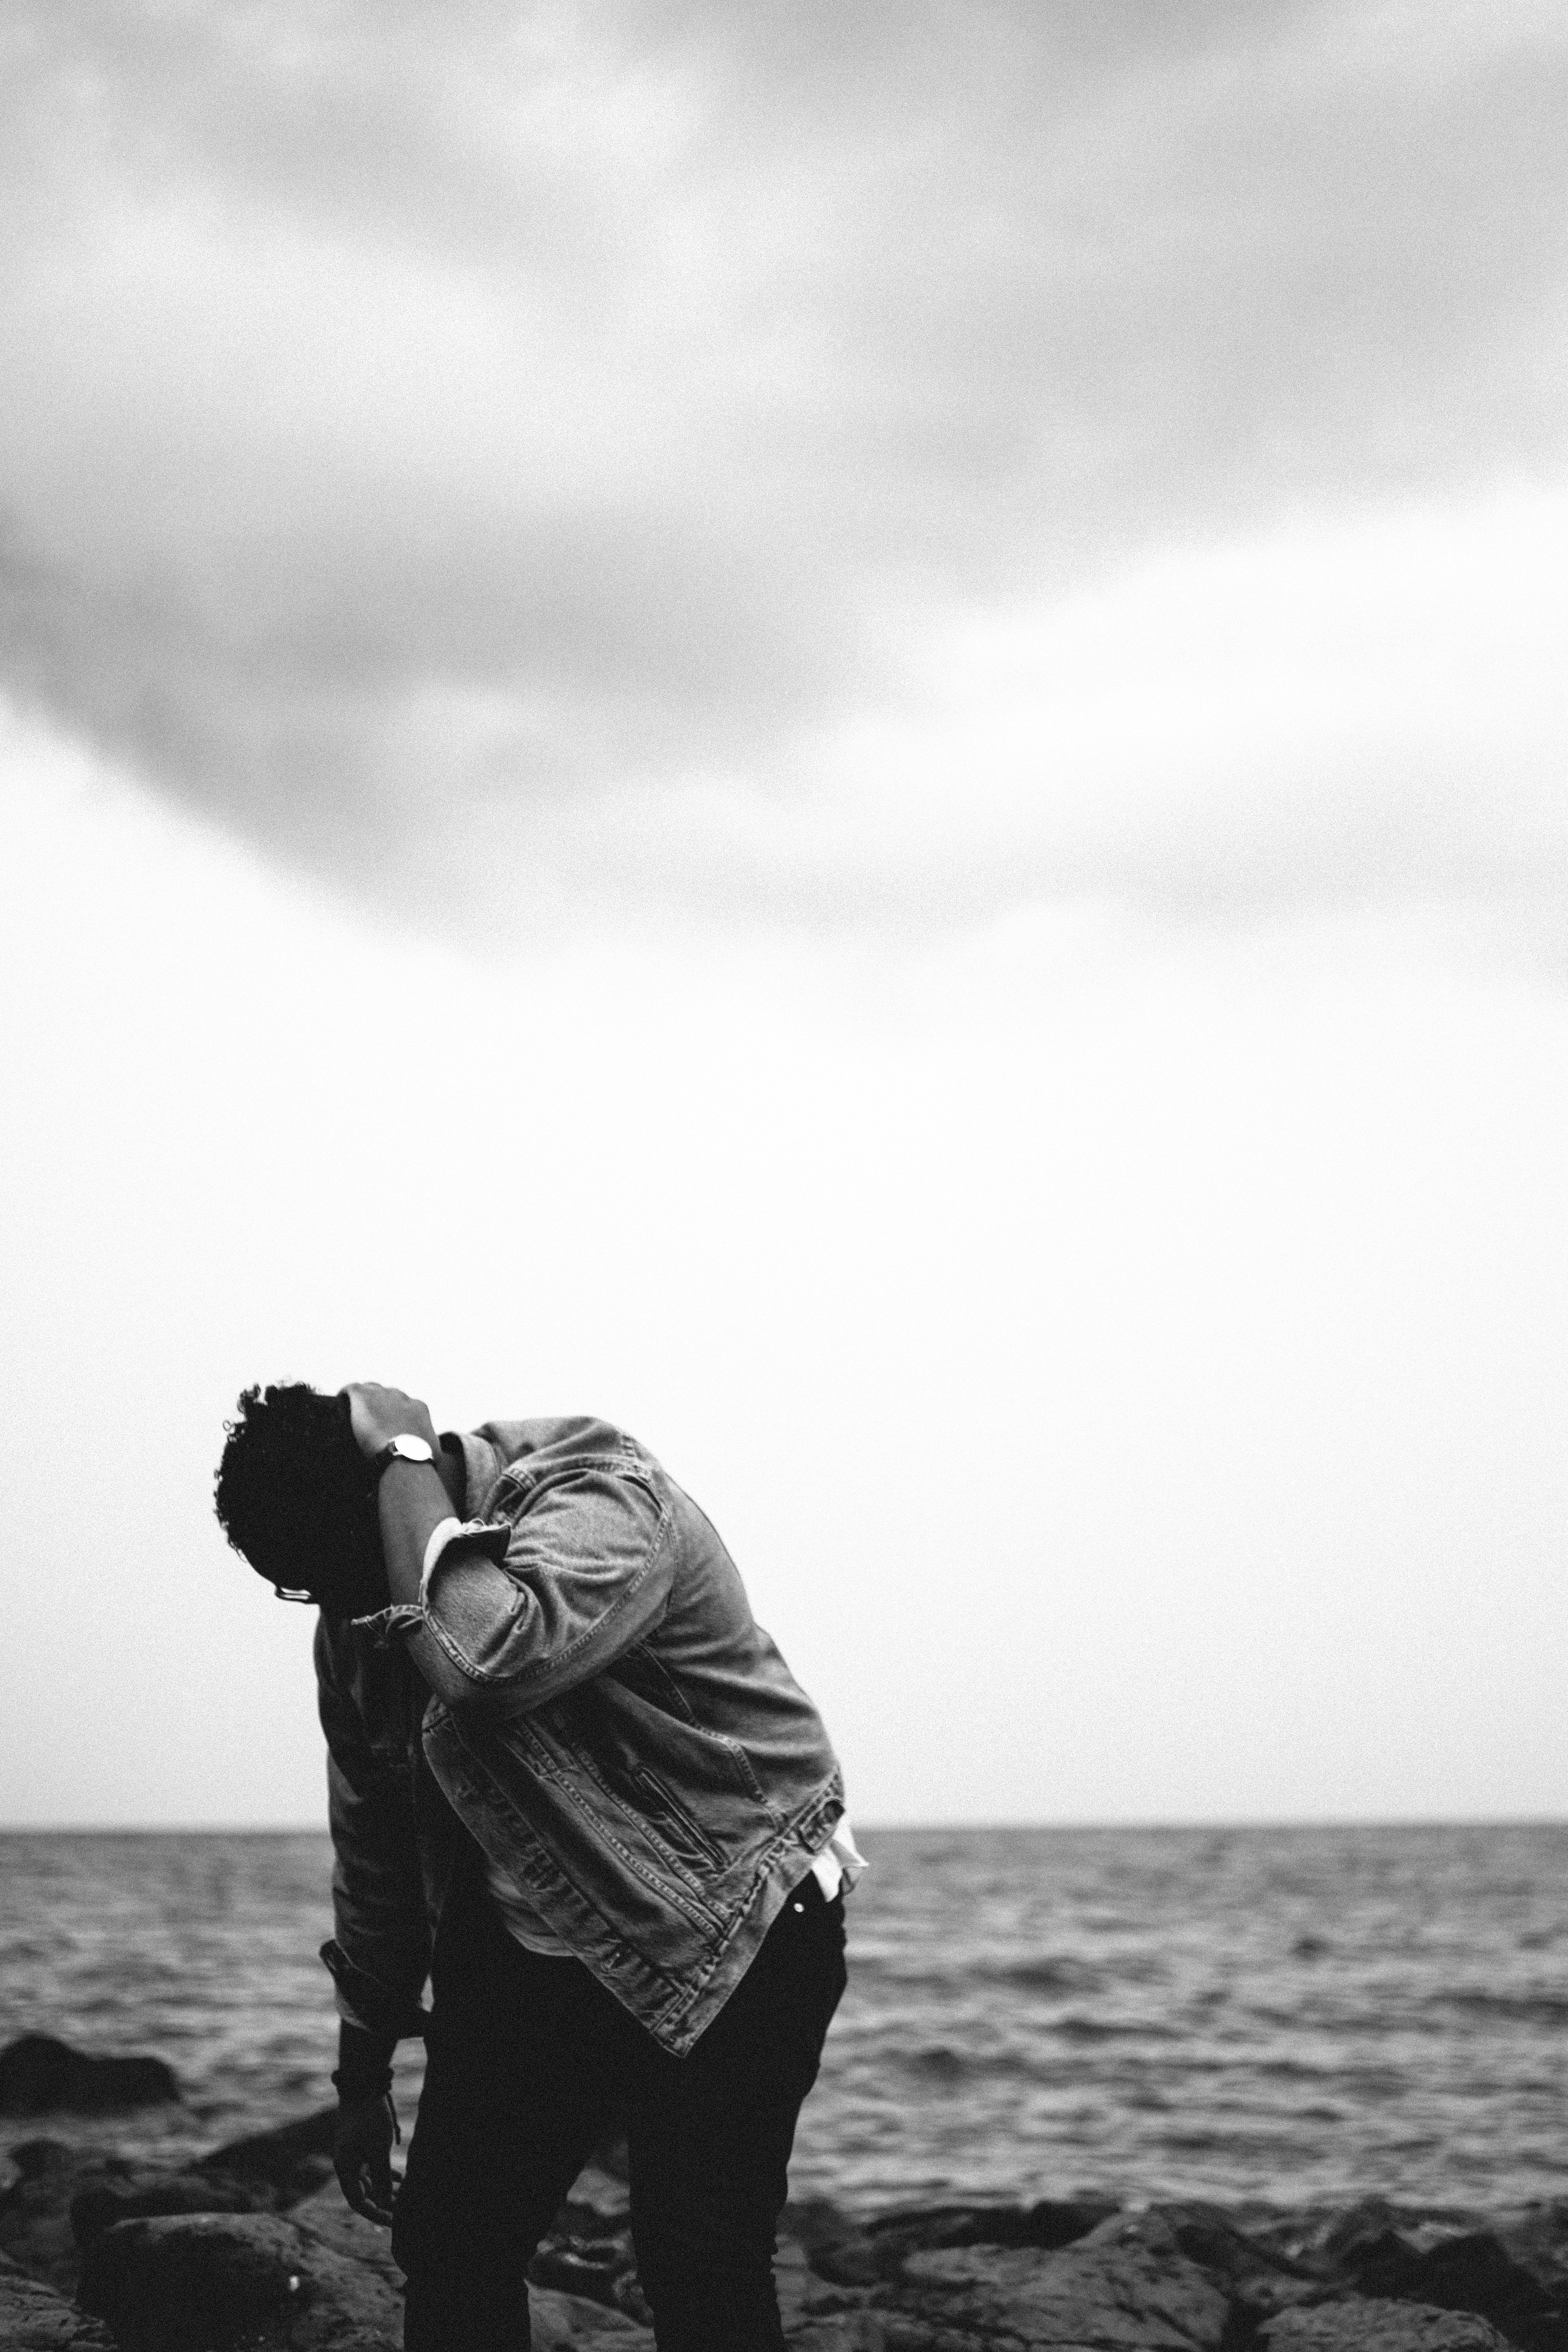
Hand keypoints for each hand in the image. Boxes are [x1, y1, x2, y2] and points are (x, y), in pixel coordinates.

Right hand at [334, 2092, 397, 2226]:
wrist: (362, 2086)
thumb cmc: (369, 2120)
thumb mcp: (379, 2151)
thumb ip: (382, 2178)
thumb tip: (385, 2204)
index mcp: (344, 2169)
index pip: (358, 2202)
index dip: (375, 2214)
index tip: (394, 2221)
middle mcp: (345, 2165)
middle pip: (363, 2193)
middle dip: (383, 2203)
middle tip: (403, 2212)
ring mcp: (351, 2155)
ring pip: (369, 2180)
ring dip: (385, 2189)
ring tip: (405, 2196)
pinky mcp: (359, 2146)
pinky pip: (370, 2167)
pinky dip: (384, 2174)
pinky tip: (400, 2177)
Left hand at [341, 1383, 439, 1463]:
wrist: (404, 1455)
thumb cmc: (420, 1459)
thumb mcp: (433, 1451)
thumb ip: (430, 1447)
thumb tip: (435, 1455)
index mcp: (418, 1408)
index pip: (404, 1404)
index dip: (394, 1413)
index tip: (387, 1424)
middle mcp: (401, 1397)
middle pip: (386, 1394)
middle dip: (379, 1404)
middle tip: (370, 1420)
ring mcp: (382, 1395)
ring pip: (369, 1390)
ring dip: (363, 1400)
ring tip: (353, 1411)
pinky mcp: (364, 1397)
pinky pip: (351, 1390)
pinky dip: (346, 1395)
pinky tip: (341, 1402)